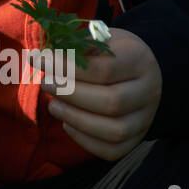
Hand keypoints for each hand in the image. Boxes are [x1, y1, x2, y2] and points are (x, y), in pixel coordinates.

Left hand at [40, 27, 161, 160]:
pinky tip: (67, 123)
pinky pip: (112, 150)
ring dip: (76, 119)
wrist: (142, 72)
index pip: (103, 69)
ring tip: (53, 105)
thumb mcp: (99, 38)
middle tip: (45, 83)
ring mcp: (145, 118)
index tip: (39, 59)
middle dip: (70, 95)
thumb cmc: (112, 52)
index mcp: (139, 60)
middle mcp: (149, 91)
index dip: (66, 67)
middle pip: (110, 102)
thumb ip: (75, 46)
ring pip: (114, 130)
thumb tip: (44, 57)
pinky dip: (85, 140)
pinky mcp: (137, 139)